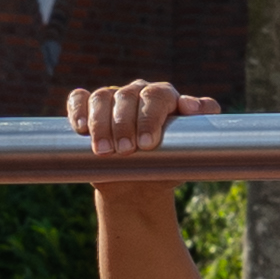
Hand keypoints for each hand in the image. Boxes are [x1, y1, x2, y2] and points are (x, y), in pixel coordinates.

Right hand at [66, 78, 214, 161]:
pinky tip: (81, 128)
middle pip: (127, 96)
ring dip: (100, 123)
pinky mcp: (89, 109)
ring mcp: (112, 99)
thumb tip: (191, 106)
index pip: (157, 96)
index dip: (150, 117)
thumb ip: (201, 127)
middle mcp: (137, 93)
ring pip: (102, 97)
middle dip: (124, 124)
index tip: (147, 144)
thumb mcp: (188, 150)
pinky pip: (79, 99)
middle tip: (125, 151)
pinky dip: (78, 110)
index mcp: (163, 97)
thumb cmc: (166, 165)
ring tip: (103, 150)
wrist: (138, 186)